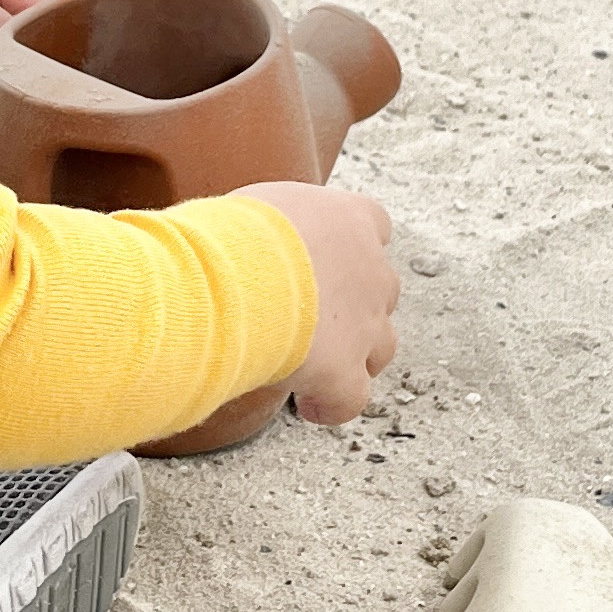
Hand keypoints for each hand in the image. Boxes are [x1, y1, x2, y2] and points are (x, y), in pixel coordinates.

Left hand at [0, 0, 46, 104]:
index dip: (53, 29)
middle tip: (55, 86)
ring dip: (9, 81)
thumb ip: (3, 28)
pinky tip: (1, 114)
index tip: (70, 59)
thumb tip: (36, 60)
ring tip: (31, 102)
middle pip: (19, 37)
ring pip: (0, 63)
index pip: (34, 3)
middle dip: (32, 60)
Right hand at [239, 181, 399, 425]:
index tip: (320, 261)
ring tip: (315, 364)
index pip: (373, 225)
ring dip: (355, 355)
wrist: (234, 277)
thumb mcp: (255, 207)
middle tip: (309, 315)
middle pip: (380, 290)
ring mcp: (365, 325)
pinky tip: (307, 405)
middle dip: (353, 305)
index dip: (349, 249)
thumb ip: (276, 223)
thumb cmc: (232, 235)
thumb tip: (249, 238)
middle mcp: (370, 270)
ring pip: (381, 346)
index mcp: (350, 219)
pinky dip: (332, 405)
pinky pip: (351, 398)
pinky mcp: (344, 371)